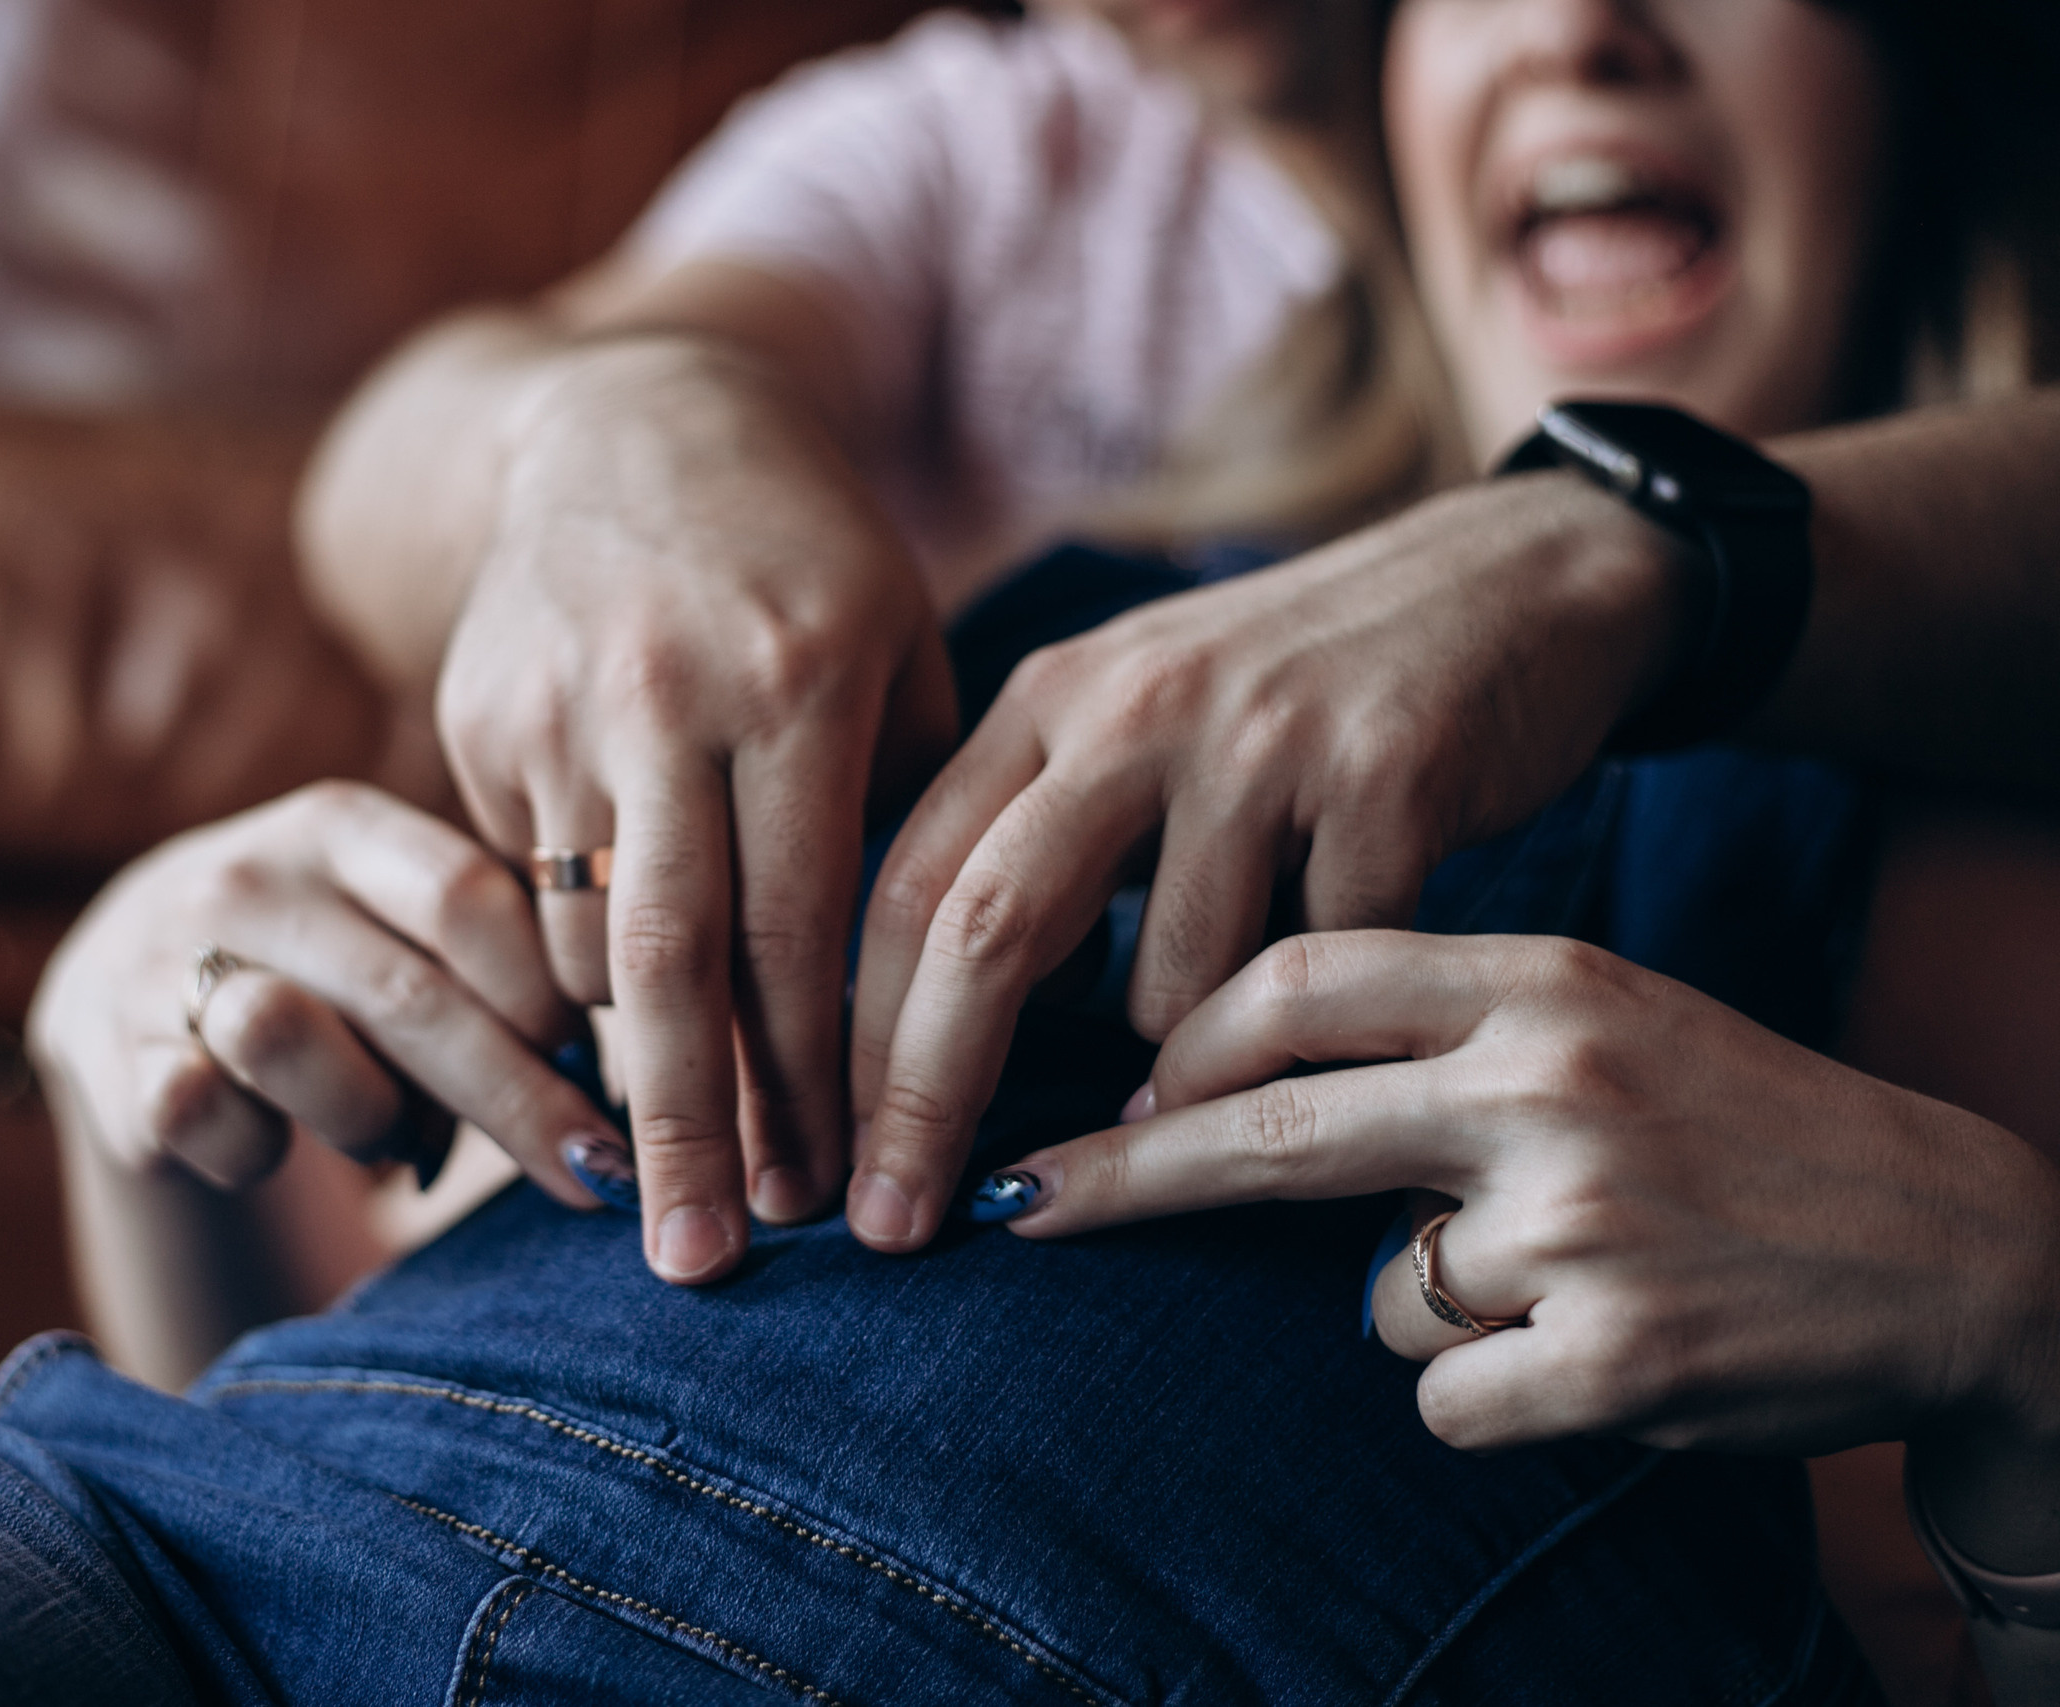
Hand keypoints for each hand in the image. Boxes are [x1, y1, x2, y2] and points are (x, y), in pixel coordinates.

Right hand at [29, 781, 611, 1209]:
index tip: (603, 1070)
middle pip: (409, 992)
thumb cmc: (327, 967)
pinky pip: (205, 1116)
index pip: (470, 896)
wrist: (127, 979)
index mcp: (345, 826)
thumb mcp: (399, 929)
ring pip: (292, 1040)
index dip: (547, 995)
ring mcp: (162, 954)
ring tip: (387, 1134)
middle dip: (518, 1101)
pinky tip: (270, 1144)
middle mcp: (250, 874)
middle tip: (593, 1179)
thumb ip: (495, 970)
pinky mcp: (107, 1049)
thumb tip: (612, 1099)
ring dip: (368, 1116)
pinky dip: (255, 1151)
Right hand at [435, 335, 954, 1282]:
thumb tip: (958, 1001)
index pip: (804, 920)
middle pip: (669, 957)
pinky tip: (618, 1022)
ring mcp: (555, 707)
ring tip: (672, 1167)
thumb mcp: (901, 645)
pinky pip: (521, 891)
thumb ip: (918, 809)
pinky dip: (573, 973)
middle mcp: (667, 694)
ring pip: (580, 940)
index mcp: (802, 674)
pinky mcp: (474, 720)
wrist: (626, 429)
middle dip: (691, 1127)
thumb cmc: (805, 558)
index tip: (829, 1196)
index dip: (814, 1075)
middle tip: (699, 1263)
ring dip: (631, 1069)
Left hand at [844, 472, 1688, 1251]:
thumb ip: (1043, 845)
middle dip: (926, 1095)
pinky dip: (1328, 1025)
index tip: (838, 1165)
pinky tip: (1361, 991)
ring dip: (1192, 1061)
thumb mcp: (1139, 723)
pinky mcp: (1389, 777)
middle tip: (898, 1225)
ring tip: (1253, 1034)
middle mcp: (1135, 706)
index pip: (907, 882)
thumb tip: (939, 1030)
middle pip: (985, 930)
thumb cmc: (1301, 692)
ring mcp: (1262, 739)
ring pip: (1173, 987)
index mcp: (1052, 697)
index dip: (854, 1037)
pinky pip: (1323, 972)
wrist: (1520, 579)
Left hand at [994, 930, 2059, 1454]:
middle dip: (1125, 1176)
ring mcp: (1580, 1220)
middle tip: (1021, 1206)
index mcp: (1542, 979)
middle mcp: (1551, 1083)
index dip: (1179, 1045)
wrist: (1954, 1244)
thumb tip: (1218, 1082)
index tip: (1112, 1093)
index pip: (1298, 985)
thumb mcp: (1600, 1018)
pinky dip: (1493, 1390)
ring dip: (1437, 1305)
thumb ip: (1436, 1029)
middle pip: (1271, 1135)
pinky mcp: (1609, 1352)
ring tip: (1577, 1278)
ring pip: (1376, 1292)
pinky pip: (1446, 1390)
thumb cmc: (1736, 1129)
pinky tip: (1601, 1350)